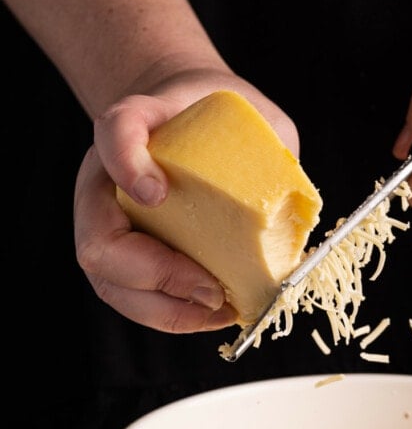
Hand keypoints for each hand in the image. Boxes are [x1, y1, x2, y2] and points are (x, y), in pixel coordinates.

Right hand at [74, 66, 298, 332]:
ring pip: (109, 283)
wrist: (185, 120)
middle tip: (212, 288)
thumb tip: (295, 205)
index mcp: (133, 125)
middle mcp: (104, 178)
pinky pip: (132, 299)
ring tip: (221, 309)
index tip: (157, 192)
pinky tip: (215, 312)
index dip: (127, 164)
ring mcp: (104, 224)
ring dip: (167, 309)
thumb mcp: (252, 113)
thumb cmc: (219, 119)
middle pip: (97, 243)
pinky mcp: (119, 259)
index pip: (115, 132)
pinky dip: (173, 315)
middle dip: (158, 276)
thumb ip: (269, 147)